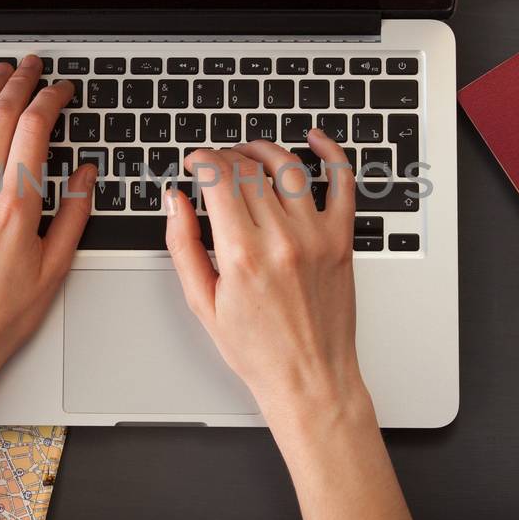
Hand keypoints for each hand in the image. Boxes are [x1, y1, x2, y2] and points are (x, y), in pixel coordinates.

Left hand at [0, 55, 96, 389]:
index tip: (62, 90)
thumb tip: (84, 172)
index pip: (34, 130)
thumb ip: (74, 213)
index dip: (51, 100)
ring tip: (0, 72)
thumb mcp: (55, 267)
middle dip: (19, 82)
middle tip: (33, 66)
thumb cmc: (1, 314)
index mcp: (16, 206)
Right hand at [163, 131, 366, 422]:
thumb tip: (175, 201)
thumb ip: (183, 245)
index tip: (194, 161)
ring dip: (263, 150)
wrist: (310, 378)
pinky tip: (316, 140)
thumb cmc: (257, 350)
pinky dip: (332, 154)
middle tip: (214, 164)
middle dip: (224, 156)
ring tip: (249, 153)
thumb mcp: (202, 303)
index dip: (201, 159)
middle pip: (249, 169)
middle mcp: (281, 239)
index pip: (218, 178)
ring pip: (288, 167)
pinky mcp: (342, 239)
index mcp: (242, 254)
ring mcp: (316, 236)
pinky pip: (343, 183)